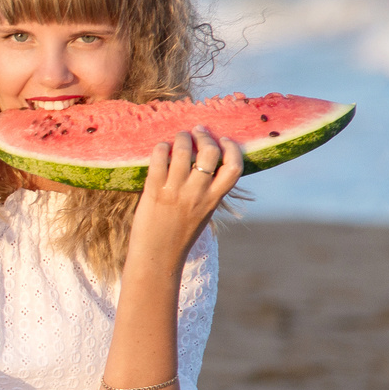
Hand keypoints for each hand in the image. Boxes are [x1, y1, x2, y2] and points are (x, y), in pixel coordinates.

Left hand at [127, 127, 244, 267]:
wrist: (157, 258)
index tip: (223, 139)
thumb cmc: (178, 236)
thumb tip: (206, 165)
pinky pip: (159, 160)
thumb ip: (207, 192)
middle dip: (205, 136)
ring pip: (184, 151)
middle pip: (210, 153)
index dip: (232, 148)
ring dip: (181, 138)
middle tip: (197, 132)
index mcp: (213, 200)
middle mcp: (197, 194)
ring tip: (178, 137)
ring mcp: (176, 191)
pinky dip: (161, 148)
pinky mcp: (154, 191)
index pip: (234, 168)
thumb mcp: (203, 214)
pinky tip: (161, 149)